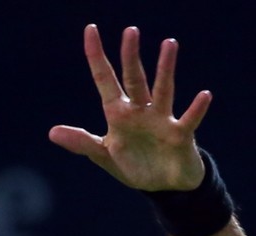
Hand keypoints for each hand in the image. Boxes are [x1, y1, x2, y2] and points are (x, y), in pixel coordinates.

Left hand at [49, 24, 210, 192]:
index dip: (96, 57)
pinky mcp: (180, 135)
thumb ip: (82, 143)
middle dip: (130, 58)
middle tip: (130, 31)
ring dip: (165, 70)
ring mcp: (162, 120)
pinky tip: (204, 95)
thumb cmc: (135, 166)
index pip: (105, 81)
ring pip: (163, 90)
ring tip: (168, 44)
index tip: (90, 30)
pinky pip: (189, 120)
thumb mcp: (104, 156)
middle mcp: (141, 111)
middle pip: (134, 80)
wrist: (163, 186)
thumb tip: (52, 132)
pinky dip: (197, 109)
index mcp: (119, 114)